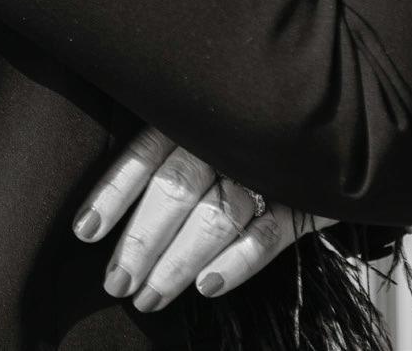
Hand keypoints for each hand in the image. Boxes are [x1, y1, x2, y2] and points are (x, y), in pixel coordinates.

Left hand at [72, 125, 335, 313]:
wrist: (326, 114)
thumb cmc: (245, 125)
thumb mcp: (202, 121)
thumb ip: (164, 150)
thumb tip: (101, 211)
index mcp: (195, 113)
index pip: (147, 151)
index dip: (114, 192)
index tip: (85, 232)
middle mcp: (227, 135)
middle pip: (178, 187)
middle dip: (143, 241)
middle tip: (117, 284)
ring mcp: (268, 164)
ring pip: (218, 215)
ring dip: (181, 261)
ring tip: (149, 298)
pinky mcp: (306, 195)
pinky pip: (272, 231)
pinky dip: (239, 260)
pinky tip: (208, 287)